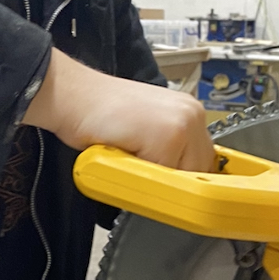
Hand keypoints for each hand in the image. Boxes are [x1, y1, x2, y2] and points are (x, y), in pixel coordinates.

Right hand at [22, 48, 215, 171]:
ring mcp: (183, 124)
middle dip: (170, 178)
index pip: (204, 160)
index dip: (182, 176)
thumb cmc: (102, 113)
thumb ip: (169, 150)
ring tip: (129, 157)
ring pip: (182, 178)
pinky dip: (140, 176)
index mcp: (191, 112)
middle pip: (198, 171)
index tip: (164, 180)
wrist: (74, 96)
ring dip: (155, 178)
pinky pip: (162, 179)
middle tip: (138, 164)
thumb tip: (182, 184)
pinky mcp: (167, 137)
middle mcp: (193, 114)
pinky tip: (123, 155)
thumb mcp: (147, 129)